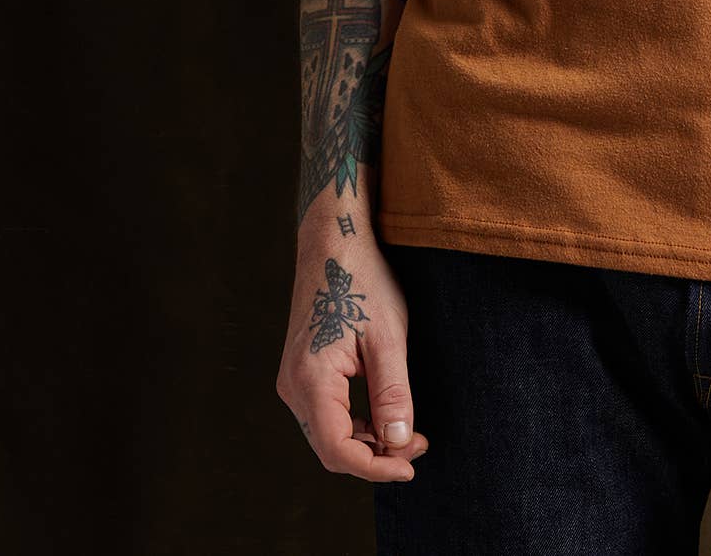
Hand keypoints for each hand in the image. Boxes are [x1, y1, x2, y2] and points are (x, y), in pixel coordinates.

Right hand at [276, 227, 429, 482]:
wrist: (334, 242)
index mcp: (310, 380)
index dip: (375, 468)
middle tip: (417, 447)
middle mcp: (293, 386)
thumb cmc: (363, 281)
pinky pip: (325, 414)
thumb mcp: (388, 338)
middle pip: (330, 448)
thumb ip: (392, 394)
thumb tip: (398, 444)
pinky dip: (355, 424)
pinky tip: (383, 415)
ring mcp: (293, 380)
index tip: (410, 466)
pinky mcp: (301, 372)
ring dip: (366, 442)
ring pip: (328, 434)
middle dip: (374, 457)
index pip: (338, 450)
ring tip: (406, 432)